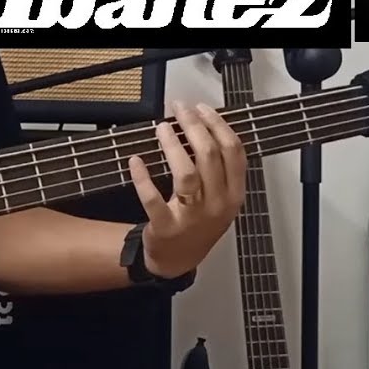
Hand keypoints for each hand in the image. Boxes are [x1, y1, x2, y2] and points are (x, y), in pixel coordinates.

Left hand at [127, 101, 246, 278]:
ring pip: (186, 173)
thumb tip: (202, 126)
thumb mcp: (219, 199)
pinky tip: (135, 161)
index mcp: (233, 195)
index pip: (233, 151)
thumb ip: (217, 169)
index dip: (218, 125)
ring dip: (173, 146)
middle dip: (193, 126)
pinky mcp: (166, 227)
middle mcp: (217, 205)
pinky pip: (153, 199)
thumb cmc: (197, 224)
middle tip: (179, 110)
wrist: (176, 260)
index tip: (202, 108)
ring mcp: (192, 217)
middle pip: (209, 156)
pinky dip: (142, 178)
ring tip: (161, 128)